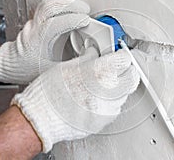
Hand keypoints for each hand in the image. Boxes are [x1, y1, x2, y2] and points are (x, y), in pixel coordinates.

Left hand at [0, 0, 89, 83]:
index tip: (86, 21)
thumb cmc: (30, 69)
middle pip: (50, 7)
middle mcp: (34, 28)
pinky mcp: (36, 18)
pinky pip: (46, 4)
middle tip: (85, 10)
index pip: (55, 24)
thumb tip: (92, 54)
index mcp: (37, 41)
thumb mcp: (54, 71)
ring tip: (79, 5)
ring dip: (65, 1)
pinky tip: (67, 0)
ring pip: (47, 2)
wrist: (13, 65)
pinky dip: (58, 0)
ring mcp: (33, 21)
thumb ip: (74, 63)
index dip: (72, 20)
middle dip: (71, 5)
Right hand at [11, 49, 139, 151]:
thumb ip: (86, 58)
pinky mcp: (103, 121)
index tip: (119, 55)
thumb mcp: (67, 66)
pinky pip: (115, 108)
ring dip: (120, 86)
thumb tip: (94, 52)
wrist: (40, 118)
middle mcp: (108, 91)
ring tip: (105, 83)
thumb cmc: (49, 93)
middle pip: (132, 77)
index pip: (125, 59)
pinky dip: (111, 101)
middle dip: (128, 71)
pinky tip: (99, 98)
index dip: (122, 55)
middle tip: (120, 68)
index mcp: (99, 72)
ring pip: (125, 94)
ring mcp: (107, 108)